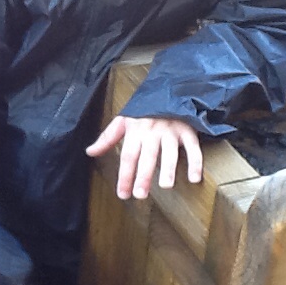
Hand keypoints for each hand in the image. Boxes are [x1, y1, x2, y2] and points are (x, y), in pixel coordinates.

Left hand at [85, 115, 202, 199]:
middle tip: (140, 195)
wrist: (168, 89)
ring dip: (168, 169)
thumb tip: (90, 152)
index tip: (122, 194)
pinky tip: (194, 178)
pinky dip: (195, 163)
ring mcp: (171, 131)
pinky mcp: (188, 131)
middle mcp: (153, 132)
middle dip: (143, 176)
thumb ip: (107, 138)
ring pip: (170, 152)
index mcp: (135, 131)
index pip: (128, 156)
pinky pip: (193, 148)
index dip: (124, 176)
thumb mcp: (123, 121)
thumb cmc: (143, 111)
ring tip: (165, 186)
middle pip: (147, 157)